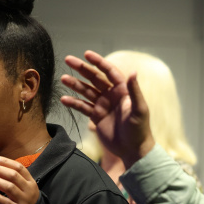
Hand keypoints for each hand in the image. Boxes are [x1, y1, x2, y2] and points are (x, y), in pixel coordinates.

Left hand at [0, 156, 39, 203]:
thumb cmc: (24, 198)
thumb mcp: (24, 186)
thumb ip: (13, 176)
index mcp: (30, 181)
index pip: (18, 167)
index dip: (4, 161)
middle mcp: (28, 189)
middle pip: (12, 176)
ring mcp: (23, 201)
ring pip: (8, 187)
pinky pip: (5, 202)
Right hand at [60, 50, 154, 167]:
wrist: (133, 149)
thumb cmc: (139, 129)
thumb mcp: (139, 109)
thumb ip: (134, 91)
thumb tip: (133, 71)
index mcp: (122, 90)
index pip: (109, 71)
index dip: (98, 62)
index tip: (86, 54)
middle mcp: (111, 95)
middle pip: (94, 78)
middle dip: (81, 69)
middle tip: (68, 60)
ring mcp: (103, 106)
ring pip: (86, 91)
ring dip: (75, 85)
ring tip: (63, 78)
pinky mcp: (96, 117)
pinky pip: (83, 107)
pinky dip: (73, 103)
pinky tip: (64, 99)